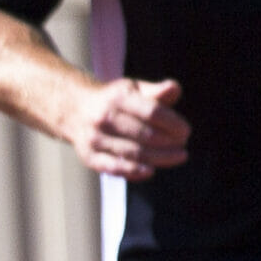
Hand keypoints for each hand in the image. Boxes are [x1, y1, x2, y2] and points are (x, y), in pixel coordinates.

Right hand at [58, 76, 188, 178]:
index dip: (172, 123)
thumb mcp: (133, 89)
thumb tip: (173, 89)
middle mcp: (103, 118)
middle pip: (145, 135)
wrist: (74, 110)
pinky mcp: (88, 156)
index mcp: (117, 98)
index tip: (185, 131)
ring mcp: (94, 139)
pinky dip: (134, 171)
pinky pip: (114, 168)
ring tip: (178, 156)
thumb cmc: (114, 100)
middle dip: (169, 143)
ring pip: (133, 153)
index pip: (152, 112)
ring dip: (160, 158)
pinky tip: (151, 171)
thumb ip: (155, 91)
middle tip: (183, 146)